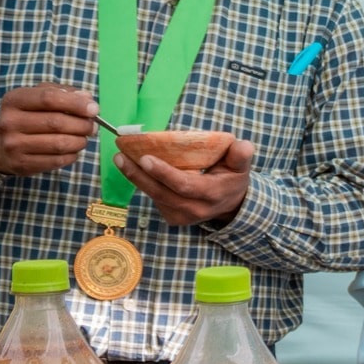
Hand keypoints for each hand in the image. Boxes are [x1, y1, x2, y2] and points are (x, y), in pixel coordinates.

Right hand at [0, 85, 97, 175]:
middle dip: (83, 125)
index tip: (94, 109)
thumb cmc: (27, 116)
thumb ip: (63, 93)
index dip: (76, 103)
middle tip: (93, 126)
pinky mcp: (21, 164)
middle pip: (57, 122)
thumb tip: (87, 97)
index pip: (49, 98)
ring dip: (80, 141)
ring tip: (84, 137)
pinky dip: (72, 155)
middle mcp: (9, 122)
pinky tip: (73, 149)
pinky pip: (57, 161)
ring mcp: (13, 145)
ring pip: (59, 143)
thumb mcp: (38, 97)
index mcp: (14, 100)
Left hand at [117, 137, 255, 226]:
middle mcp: (195, 209)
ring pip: (154, 196)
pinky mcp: (173, 218)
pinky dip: (144, 184)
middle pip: (161, 193)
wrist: (231, 204)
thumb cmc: (232, 178)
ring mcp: (182, 216)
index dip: (163, 173)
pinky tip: (136, 170)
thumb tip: (242, 145)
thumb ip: (241, 155)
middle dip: (138, 175)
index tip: (145, 157)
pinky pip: (155, 199)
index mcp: (212, 194)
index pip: (184, 185)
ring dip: (136, 178)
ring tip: (122, 159)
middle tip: (121, 157)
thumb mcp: (241, 165)